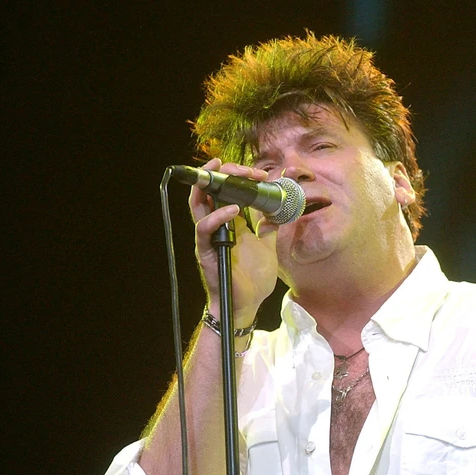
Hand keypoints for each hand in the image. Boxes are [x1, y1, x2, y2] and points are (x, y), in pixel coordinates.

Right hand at [190, 158, 279, 321]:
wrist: (247, 304)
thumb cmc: (252, 278)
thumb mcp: (266, 246)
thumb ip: (268, 228)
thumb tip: (278, 210)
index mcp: (231, 222)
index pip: (227, 191)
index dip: (241, 177)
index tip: (261, 174)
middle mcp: (217, 225)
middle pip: (211, 190)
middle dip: (225, 172)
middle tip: (246, 170)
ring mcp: (209, 237)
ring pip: (197, 203)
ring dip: (207, 184)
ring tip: (221, 170)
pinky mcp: (206, 251)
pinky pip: (204, 229)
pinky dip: (217, 217)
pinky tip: (234, 210)